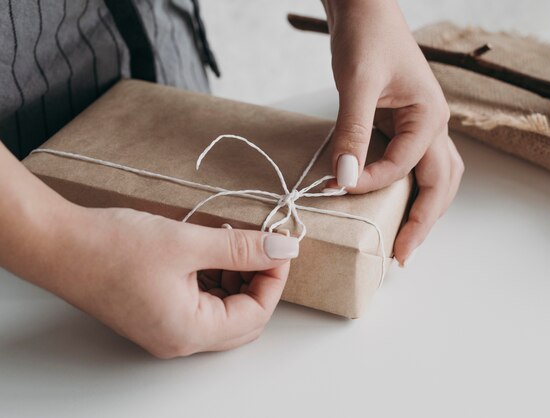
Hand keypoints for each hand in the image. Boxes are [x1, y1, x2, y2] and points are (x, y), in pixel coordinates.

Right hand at [58, 207, 298, 356]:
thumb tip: (284, 249)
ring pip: (224, 311)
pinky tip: (210, 251)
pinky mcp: (157, 313)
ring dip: (237, 278)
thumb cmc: (113, 247)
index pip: (256, 313)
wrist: (58, 245)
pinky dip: (215, 280)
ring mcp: (167, 329)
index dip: (274, 278)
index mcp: (190, 330)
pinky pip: (202, 304)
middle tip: (260, 245)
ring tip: (232, 243)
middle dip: (258, 280)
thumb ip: (242, 248)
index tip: (279, 245)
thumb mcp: (189, 242)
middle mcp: (180, 338)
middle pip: (243, 318)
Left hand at [322, 0, 463, 264]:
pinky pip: (415, 165)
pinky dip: (408, 187)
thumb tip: (344, 178)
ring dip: (424, 208)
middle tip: (401, 254)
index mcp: (431, 116)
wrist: (365, 7)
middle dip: (423, 222)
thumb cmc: (367, 35)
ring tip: (405, 237)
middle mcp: (435, 125)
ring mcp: (424, 126)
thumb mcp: (356, 84)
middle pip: (441, 185)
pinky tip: (391, 200)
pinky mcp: (406, 124)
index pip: (405, 166)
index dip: (373, 181)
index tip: (339, 187)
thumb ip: (353, 132)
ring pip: (436, 178)